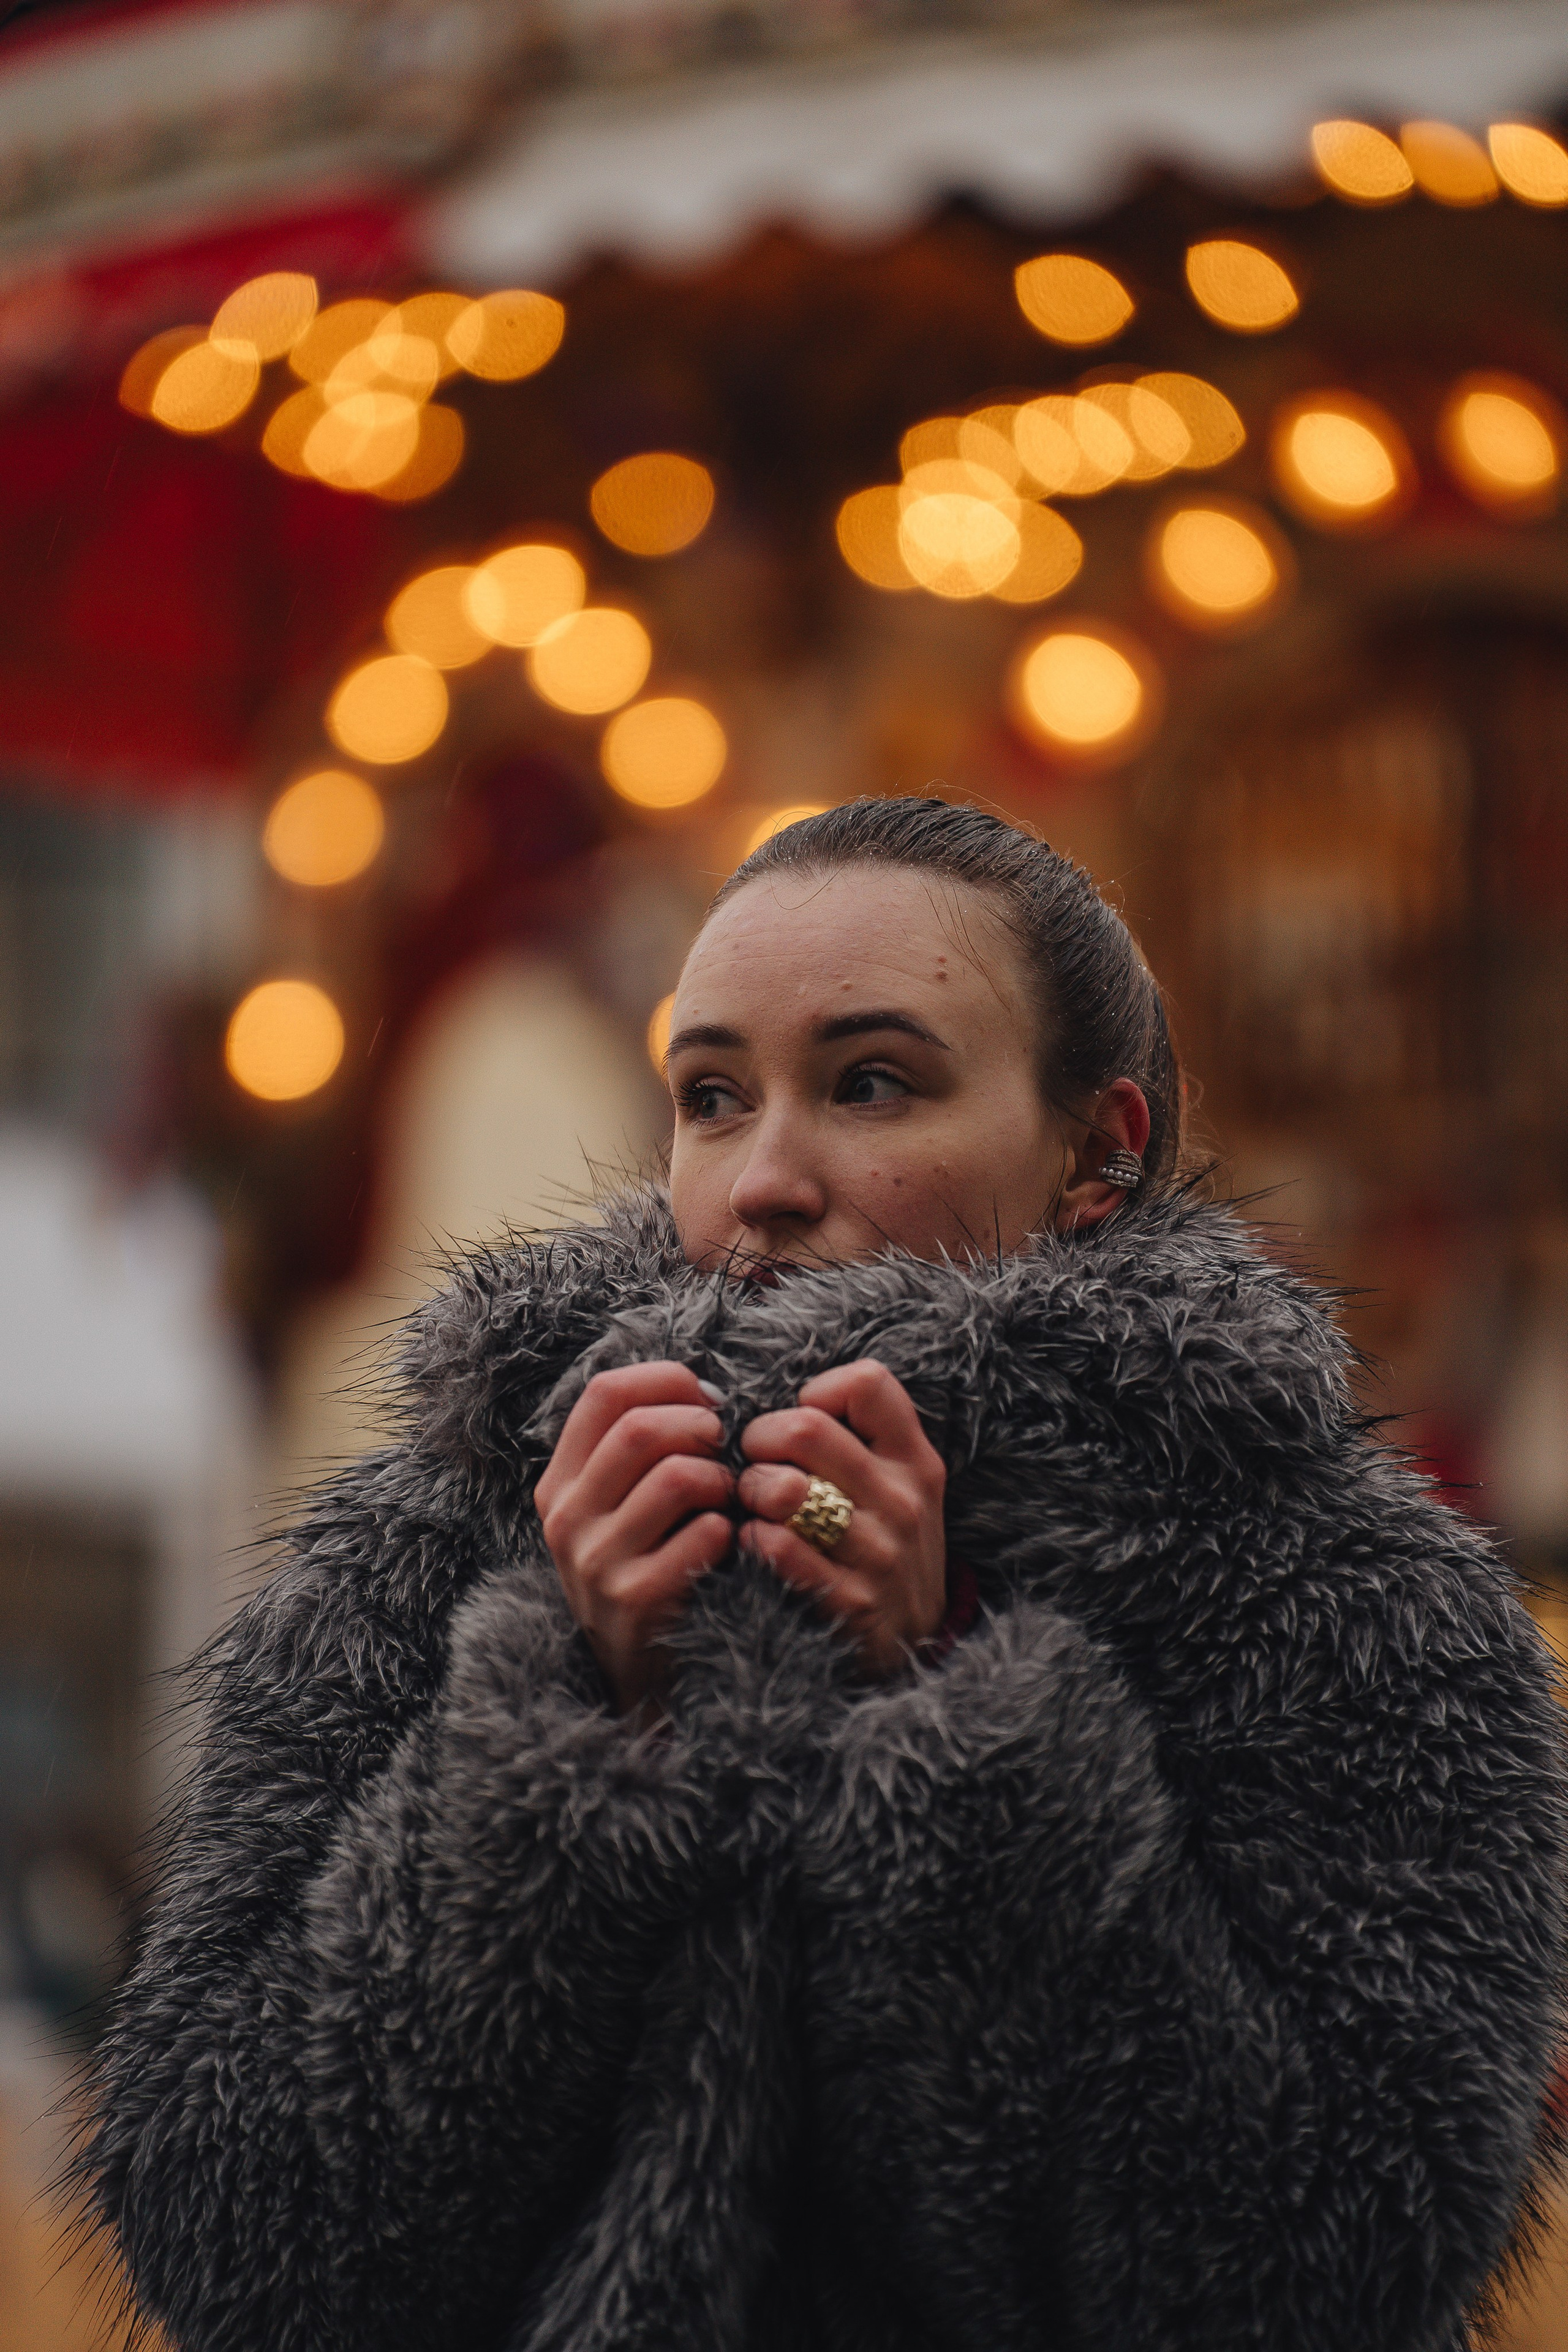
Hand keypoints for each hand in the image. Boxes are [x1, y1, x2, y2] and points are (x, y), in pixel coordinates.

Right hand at [534, 1363, 734, 1715]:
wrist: (635, 1673)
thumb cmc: (645, 1567)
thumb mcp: (618, 1507)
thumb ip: (639, 1451)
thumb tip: (703, 1393)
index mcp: (560, 1482)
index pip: (606, 1393)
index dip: (666, 1381)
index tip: (705, 1400)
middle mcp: (566, 1518)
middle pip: (641, 1428)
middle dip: (701, 1427)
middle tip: (725, 1449)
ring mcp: (595, 1561)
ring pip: (676, 1476)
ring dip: (720, 1479)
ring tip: (726, 1498)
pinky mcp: (634, 1599)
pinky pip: (702, 1534)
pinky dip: (728, 1528)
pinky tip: (725, 1542)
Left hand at [736, 1360, 946, 1678]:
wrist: (909, 1645)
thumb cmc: (881, 1547)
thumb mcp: (895, 1486)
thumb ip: (855, 1438)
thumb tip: (783, 1401)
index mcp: (914, 1461)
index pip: (868, 1384)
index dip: (818, 1393)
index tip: (804, 1422)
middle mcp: (904, 1502)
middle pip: (806, 1429)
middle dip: (759, 1440)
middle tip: (755, 1464)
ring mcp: (881, 1554)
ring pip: (785, 1489)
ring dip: (750, 1491)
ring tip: (753, 1504)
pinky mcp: (852, 1603)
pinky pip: (779, 1549)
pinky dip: (752, 1539)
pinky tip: (756, 1543)